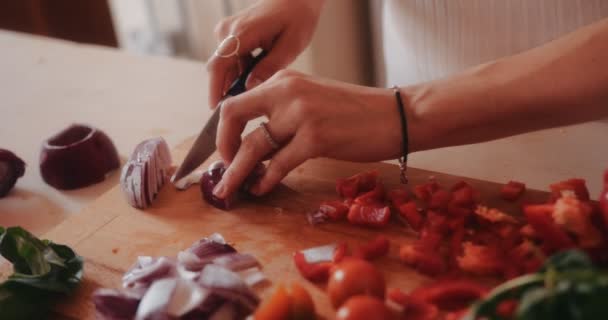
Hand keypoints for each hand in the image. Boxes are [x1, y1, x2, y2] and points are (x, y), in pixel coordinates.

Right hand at [207, 0, 324, 107]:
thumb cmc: (296, 19)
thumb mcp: (290, 47)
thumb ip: (269, 68)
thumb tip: (249, 88)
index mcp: (242, 33)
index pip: (219, 65)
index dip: (215, 89)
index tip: (215, 109)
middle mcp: (228, 30)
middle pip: (219, 68)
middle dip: (226, 90)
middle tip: (241, 109)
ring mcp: (227, 31)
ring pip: (224, 65)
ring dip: (236, 80)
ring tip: (256, 90)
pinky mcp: (229, 34)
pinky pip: (229, 59)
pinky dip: (239, 71)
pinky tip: (257, 76)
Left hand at [212, 70, 404, 198]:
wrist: (396, 115)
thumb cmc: (357, 113)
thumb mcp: (313, 101)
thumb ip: (283, 115)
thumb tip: (256, 146)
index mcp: (284, 81)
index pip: (237, 101)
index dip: (225, 129)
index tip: (227, 151)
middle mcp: (287, 91)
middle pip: (233, 116)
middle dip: (222, 147)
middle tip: (223, 170)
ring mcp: (301, 113)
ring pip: (253, 146)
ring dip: (237, 172)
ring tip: (230, 190)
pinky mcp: (316, 137)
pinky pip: (278, 164)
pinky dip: (265, 180)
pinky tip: (261, 189)